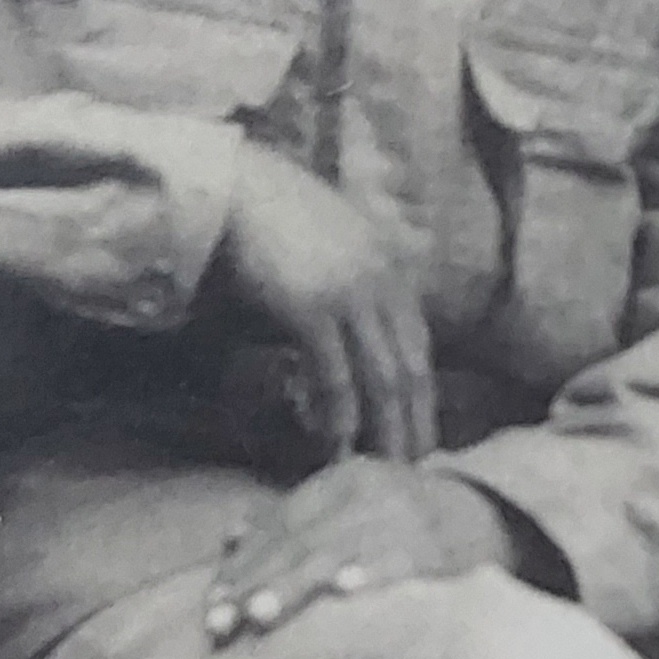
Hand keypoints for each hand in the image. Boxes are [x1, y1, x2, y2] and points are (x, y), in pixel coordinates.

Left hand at [203, 457, 519, 646]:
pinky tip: (346, 591)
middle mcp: (368, 491)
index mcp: (341, 480)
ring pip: (337, 553)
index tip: (212, 609)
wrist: (493, 514)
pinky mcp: (438, 545)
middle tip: (227, 621)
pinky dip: (371, 574)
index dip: (242, 567)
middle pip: (300, 541)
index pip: (280, 526)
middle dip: (258, 583)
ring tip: (262, 614)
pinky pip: (399, 562)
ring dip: (296, 585)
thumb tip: (231, 532)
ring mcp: (403, 516)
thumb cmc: (405, 520)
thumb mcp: (350, 505)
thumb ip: (293, 519)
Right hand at [213, 147, 436, 461]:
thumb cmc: (275, 219)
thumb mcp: (335, 248)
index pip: (420, 348)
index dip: (424, 399)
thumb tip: (355, 346)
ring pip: (382, 378)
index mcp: (394, 269)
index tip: (423, 438)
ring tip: (383, 471)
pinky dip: (340, 413)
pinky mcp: (312, 307)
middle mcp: (383, 282)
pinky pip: (335, 373)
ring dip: (383, 431)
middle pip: (411, 370)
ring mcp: (350, 295)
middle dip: (415, 426)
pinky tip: (338, 444)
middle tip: (414, 472)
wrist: (235, 186)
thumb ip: (354, 291)